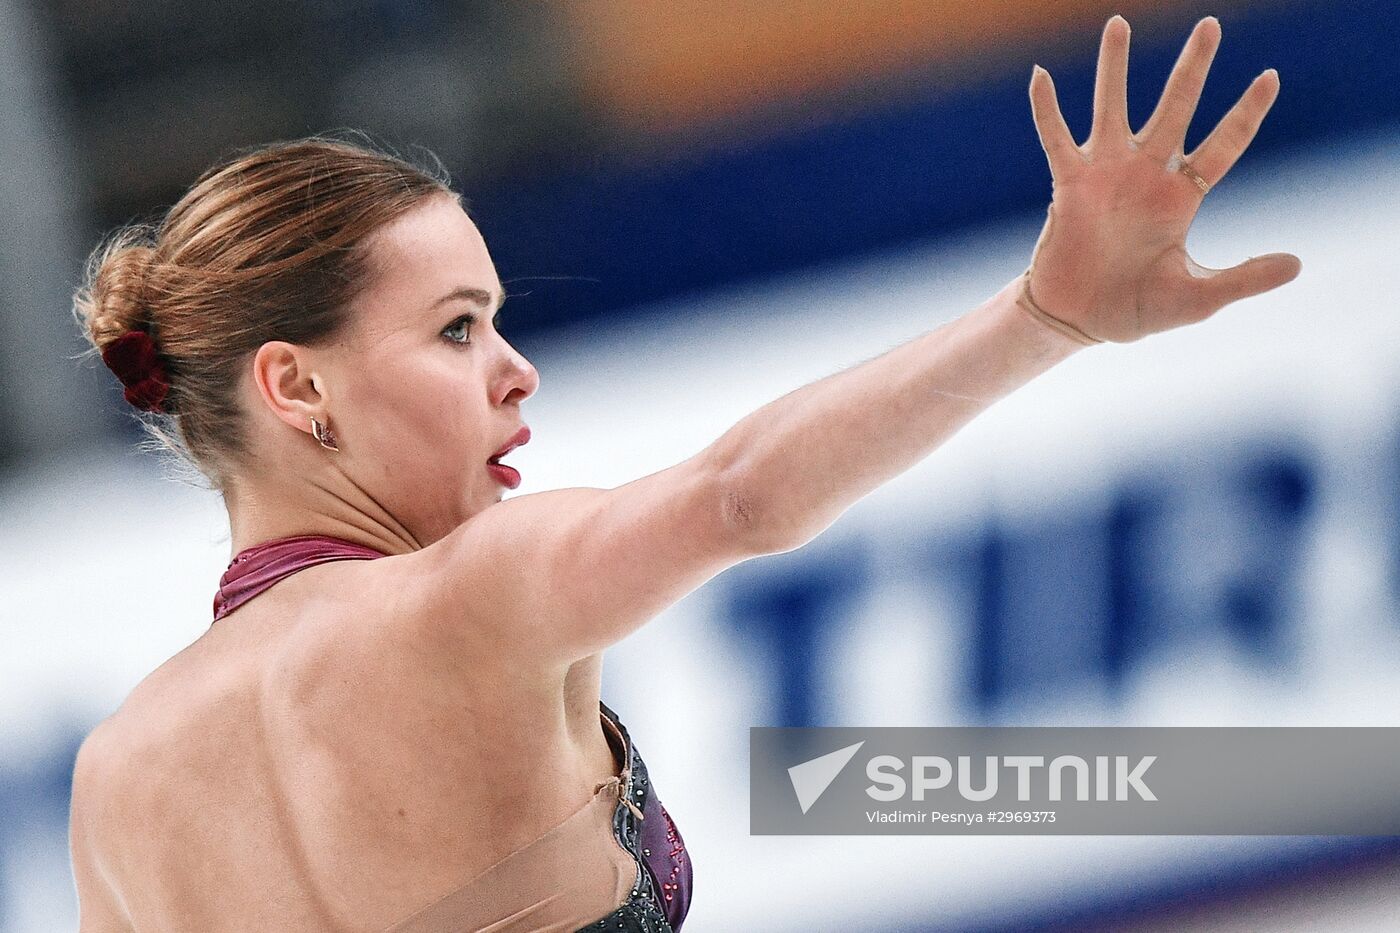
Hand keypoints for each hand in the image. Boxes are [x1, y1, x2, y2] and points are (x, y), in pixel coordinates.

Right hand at [1023, 15, 1300, 343]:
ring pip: (1113, 109)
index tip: (1269, 77)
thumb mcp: (1197, 298)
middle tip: (1210, 25)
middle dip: (1193, 67)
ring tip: (1118, 24)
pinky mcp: (1068, 186)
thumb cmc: (1135, 310)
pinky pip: (1056, 139)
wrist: (1078, 322)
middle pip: (1175, 108)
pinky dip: (1047, 109)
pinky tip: (1040, 75)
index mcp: (1182, 197)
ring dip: (1115, 68)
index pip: (1223, 144)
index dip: (1246, 112)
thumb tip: (1296, 264)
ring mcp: (1106, 176)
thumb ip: (1243, 278)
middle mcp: (1146, 175)